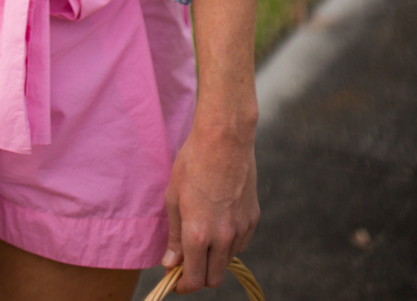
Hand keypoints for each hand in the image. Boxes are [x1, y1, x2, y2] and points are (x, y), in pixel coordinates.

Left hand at [162, 123, 258, 291]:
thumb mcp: (173, 197)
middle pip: (213, 278)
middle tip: (188, 261)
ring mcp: (240, 229)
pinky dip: (228, 243)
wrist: (224, 140)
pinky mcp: (253, 219)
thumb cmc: (192, 163)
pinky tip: (219, 222)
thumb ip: (174, 235)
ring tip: (202, 234)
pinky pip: (239, 244)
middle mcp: (222, 238)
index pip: (194, 279)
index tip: (176, 279)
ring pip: (227, 261)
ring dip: (214, 258)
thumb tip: (171, 262)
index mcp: (198, 234)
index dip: (183, 284)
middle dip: (199, 276)